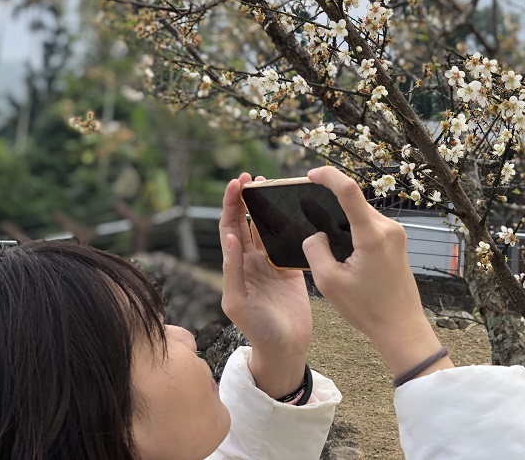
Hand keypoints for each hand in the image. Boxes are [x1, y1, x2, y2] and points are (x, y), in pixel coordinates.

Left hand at [219, 173, 312, 397]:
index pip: (230, 227)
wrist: (286, 348)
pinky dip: (289, 223)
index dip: (231, 204)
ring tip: (270, 184)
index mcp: (236, 266)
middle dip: (247, 198)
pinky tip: (294, 209)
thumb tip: (230, 236)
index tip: (236, 183)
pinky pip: (287, 240)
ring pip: (267, 227)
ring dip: (267, 206)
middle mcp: (251, 261)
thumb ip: (232, 269)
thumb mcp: (237, 301)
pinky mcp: (290, 268)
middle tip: (252, 176)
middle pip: (246, 221)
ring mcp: (271, 264)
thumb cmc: (257, 329)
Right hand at [302, 166, 453, 380]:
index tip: (311, 174)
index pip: (350, 190)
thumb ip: (315, 250)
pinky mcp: (398, 242)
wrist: (401, 326)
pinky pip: (371, 225)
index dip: (329, 176)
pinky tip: (344, 248)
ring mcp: (396, 234)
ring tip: (327, 236)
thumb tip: (316, 235)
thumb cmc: (367, 308)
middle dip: (332, 202)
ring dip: (343, 218)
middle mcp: (388, 228)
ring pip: (362, 214)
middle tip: (309, 209)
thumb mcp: (329, 282)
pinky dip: (355, 229)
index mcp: (372, 235)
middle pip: (355, 202)